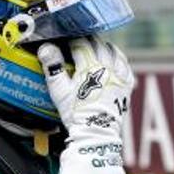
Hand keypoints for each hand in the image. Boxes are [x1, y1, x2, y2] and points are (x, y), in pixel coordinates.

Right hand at [37, 37, 133, 173]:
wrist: (95, 133)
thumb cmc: (76, 114)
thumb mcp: (59, 91)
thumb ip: (53, 68)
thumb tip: (46, 47)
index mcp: (90, 67)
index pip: (80, 43)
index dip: (71, 40)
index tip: (65, 41)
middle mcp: (108, 68)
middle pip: (97, 44)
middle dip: (86, 41)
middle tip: (77, 43)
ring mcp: (119, 76)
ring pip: (113, 51)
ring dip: (102, 46)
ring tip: (94, 48)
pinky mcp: (127, 85)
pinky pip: (125, 64)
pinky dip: (118, 57)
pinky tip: (112, 58)